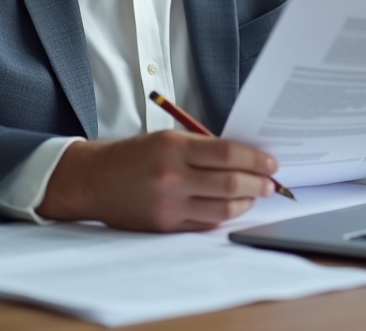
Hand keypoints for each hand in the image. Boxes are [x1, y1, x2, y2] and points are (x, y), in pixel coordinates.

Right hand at [37, 131, 277, 231]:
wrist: (93, 180)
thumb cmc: (132, 156)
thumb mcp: (166, 139)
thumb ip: (202, 148)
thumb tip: (243, 158)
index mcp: (173, 147)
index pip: (227, 154)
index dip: (255, 160)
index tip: (271, 162)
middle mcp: (171, 176)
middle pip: (230, 183)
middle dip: (258, 183)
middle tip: (271, 182)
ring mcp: (168, 205)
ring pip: (222, 209)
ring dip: (245, 203)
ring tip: (254, 195)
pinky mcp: (164, 226)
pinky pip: (205, 224)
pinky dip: (223, 217)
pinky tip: (231, 208)